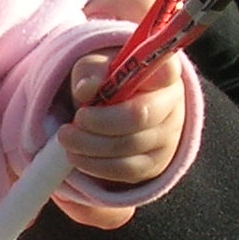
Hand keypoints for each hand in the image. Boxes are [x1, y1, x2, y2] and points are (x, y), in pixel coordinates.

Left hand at [56, 51, 186, 219]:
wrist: (111, 114)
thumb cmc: (106, 85)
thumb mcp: (94, 69)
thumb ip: (91, 72)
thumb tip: (87, 89)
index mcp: (163, 72)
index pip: (167, 68)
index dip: (154, 72)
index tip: (123, 77)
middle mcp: (171, 103)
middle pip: (140, 115)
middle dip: (101, 121)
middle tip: (76, 120)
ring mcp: (167, 136)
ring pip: (130, 145)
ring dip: (92, 145)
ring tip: (67, 138)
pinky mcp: (154, 164)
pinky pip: (127, 170)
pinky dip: (97, 165)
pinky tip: (77, 156)